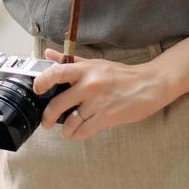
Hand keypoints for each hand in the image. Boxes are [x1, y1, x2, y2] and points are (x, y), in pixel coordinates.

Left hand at [31, 49, 172, 141]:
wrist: (151, 84)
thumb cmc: (121, 74)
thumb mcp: (96, 63)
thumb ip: (70, 61)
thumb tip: (48, 54)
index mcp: (85, 69)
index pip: (56, 73)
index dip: (41, 82)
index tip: (37, 90)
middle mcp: (89, 85)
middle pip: (58, 104)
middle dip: (48, 117)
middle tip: (47, 122)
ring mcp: (98, 102)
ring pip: (71, 122)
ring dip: (66, 130)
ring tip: (67, 131)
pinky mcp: (108, 116)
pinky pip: (85, 130)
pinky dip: (78, 134)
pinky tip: (79, 133)